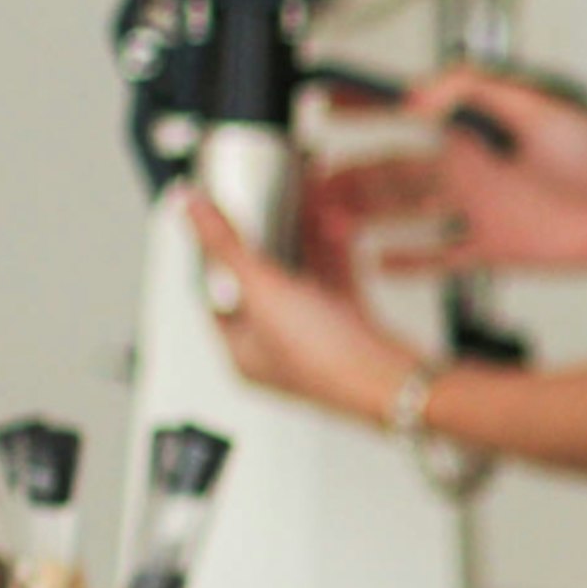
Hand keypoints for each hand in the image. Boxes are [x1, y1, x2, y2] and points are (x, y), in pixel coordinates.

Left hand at [185, 194, 420, 424]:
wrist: (395, 379)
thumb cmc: (328, 361)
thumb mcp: (263, 291)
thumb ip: (226, 245)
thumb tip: (190, 208)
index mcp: (242, 352)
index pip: (214, 296)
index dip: (215, 255)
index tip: (218, 220)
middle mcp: (276, 346)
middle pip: (259, 284)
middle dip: (265, 242)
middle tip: (264, 208)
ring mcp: (315, 337)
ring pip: (301, 280)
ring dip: (302, 244)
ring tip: (301, 209)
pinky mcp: (350, 327)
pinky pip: (335, 282)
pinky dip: (333, 255)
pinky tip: (336, 228)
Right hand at [305, 66, 586, 276]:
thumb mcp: (540, 107)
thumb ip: (478, 90)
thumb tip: (420, 92)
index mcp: (475, 129)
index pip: (403, 113)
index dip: (360, 109)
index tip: (319, 106)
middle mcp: (471, 167)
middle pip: (392, 170)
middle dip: (347, 176)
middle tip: (307, 187)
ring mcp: (480, 207)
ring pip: (406, 212)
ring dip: (365, 217)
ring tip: (325, 225)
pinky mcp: (496, 246)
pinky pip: (441, 254)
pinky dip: (410, 258)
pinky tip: (378, 261)